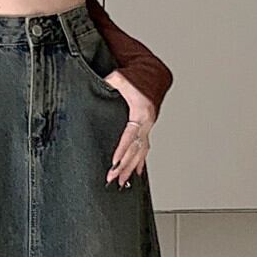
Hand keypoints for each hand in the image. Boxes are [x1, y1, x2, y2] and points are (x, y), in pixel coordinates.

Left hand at [102, 72, 155, 187]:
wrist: (154, 74)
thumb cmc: (138, 76)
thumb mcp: (122, 76)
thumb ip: (112, 80)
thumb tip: (102, 82)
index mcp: (141, 111)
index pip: (130, 136)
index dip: (122, 150)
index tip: (114, 162)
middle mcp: (147, 122)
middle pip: (135, 149)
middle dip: (124, 165)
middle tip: (113, 178)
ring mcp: (148, 127)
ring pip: (140, 153)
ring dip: (131, 168)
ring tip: (122, 182)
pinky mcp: (146, 129)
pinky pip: (144, 149)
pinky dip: (140, 162)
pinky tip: (137, 173)